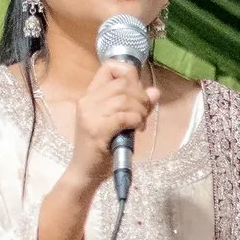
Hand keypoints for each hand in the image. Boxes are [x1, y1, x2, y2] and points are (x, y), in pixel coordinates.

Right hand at [67, 59, 154, 191]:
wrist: (85, 172)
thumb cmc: (101, 148)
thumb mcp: (119, 122)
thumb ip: (136, 106)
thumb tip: (155, 92)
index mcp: (90, 95)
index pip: (109, 67)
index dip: (128, 73)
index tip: (136, 90)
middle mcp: (88, 101)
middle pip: (123, 83)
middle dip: (141, 96)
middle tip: (143, 113)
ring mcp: (90, 115)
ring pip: (125, 99)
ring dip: (140, 110)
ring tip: (140, 123)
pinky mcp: (97, 130)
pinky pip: (124, 116)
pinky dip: (136, 120)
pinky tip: (137, 129)